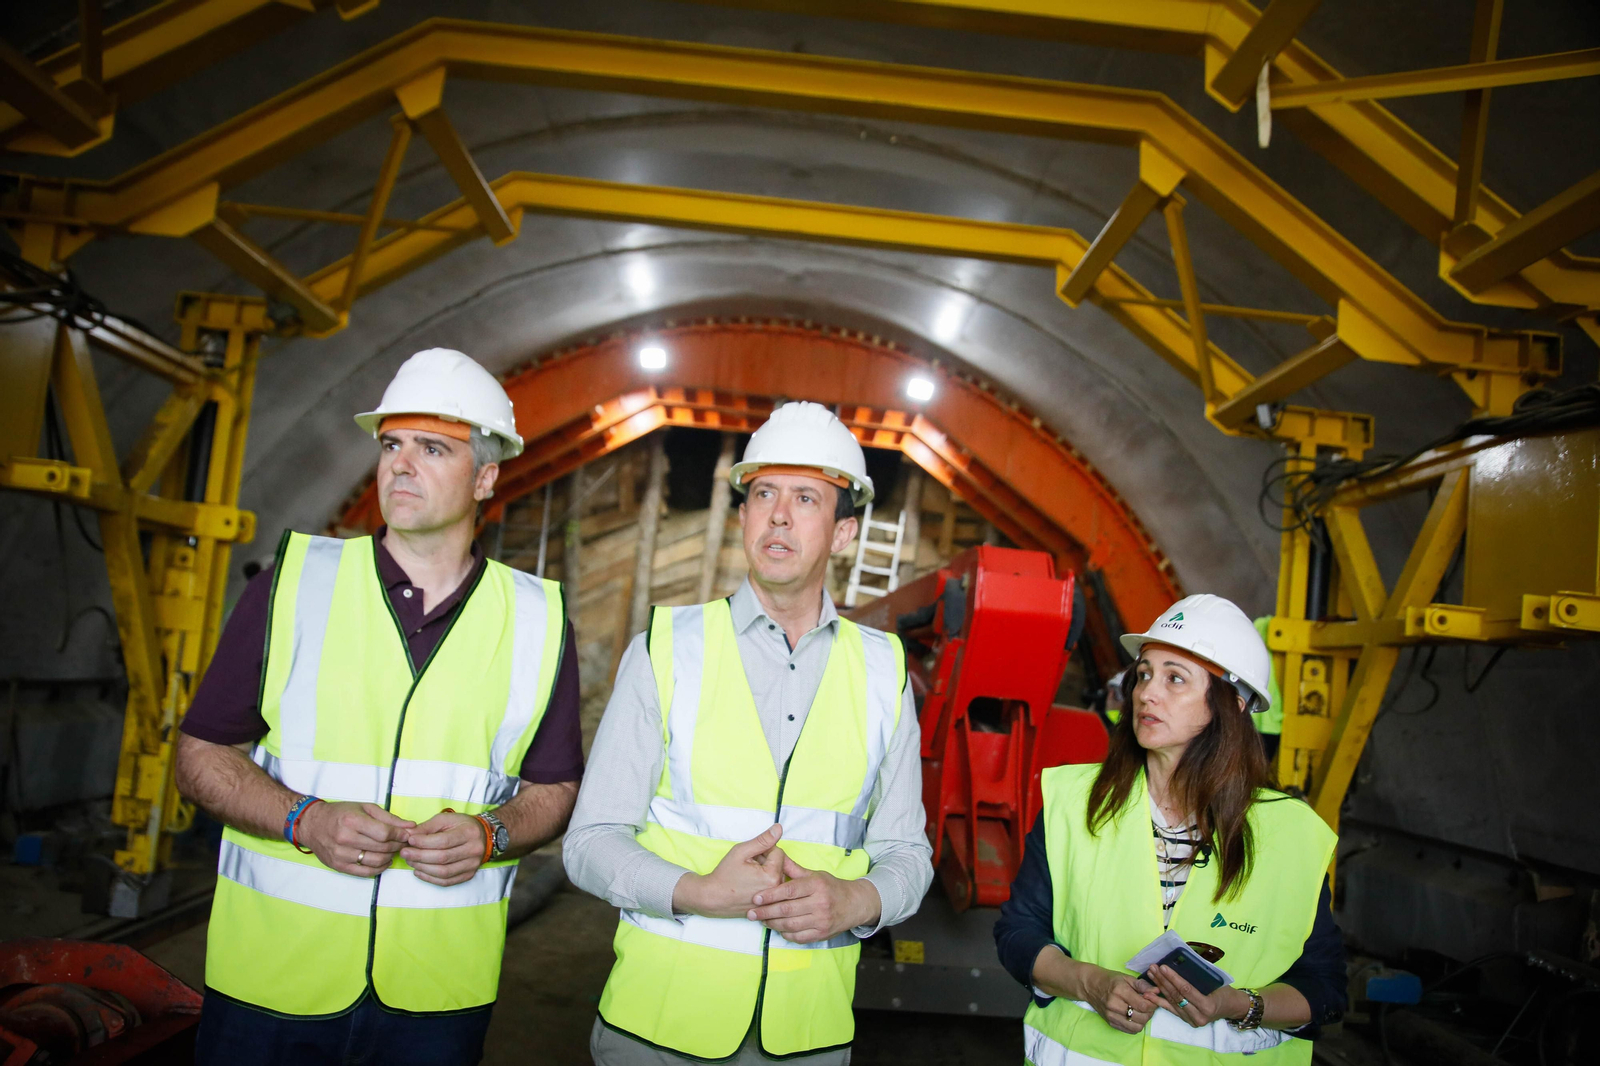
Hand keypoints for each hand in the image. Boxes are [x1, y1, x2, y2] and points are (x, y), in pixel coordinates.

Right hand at [297, 801, 414, 878]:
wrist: (312, 825)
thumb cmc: (340, 814)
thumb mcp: (365, 808)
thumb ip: (389, 818)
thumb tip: (411, 826)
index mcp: (352, 821)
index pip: (384, 833)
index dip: (400, 835)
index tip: (407, 834)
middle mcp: (345, 839)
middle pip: (382, 848)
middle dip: (397, 846)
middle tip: (402, 843)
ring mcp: (341, 855)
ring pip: (376, 861)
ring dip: (390, 857)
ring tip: (393, 850)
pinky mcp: (339, 866)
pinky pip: (365, 872)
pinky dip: (379, 868)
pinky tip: (384, 861)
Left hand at [401, 812, 492, 886]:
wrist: (483, 836)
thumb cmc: (462, 826)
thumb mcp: (446, 820)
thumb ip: (427, 827)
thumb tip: (409, 835)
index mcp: (469, 833)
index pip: (444, 841)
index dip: (424, 842)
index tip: (409, 840)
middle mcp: (473, 850)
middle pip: (443, 858)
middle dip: (419, 856)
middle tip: (404, 853)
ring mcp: (472, 865)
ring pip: (444, 872)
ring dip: (423, 868)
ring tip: (410, 862)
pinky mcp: (468, 875)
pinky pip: (446, 881)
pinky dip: (429, 878)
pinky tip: (419, 871)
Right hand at [673, 825, 785, 917]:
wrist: (713, 898)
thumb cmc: (725, 875)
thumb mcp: (741, 852)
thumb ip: (762, 840)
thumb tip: (779, 828)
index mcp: (772, 876)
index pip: (779, 852)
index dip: (765, 849)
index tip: (751, 855)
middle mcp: (777, 890)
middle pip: (780, 864)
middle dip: (767, 860)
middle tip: (749, 865)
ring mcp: (774, 900)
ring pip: (778, 875)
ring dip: (767, 870)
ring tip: (749, 875)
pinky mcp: (769, 905)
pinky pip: (774, 887)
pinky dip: (766, 882)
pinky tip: (752, 884)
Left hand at [746, 852, 879, 943]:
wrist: (854, 904)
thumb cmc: (830, 887)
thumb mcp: (814, 875)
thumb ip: (793, 869)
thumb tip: (775, 856)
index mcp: (816, 885)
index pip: (789, 891)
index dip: (770, 895)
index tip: (756, 898)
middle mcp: (820, 903)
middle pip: (787, 910)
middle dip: (766, 912)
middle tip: (751, 913)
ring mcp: (821, 921)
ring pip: (790, 925)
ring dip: (773, 924)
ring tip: (761, 920)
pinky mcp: (822, 934)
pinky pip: (798, 937)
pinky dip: (785, 934)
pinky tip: (777, 928)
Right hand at [1082, 965, 1160, 1033]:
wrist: (1090, 986)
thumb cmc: (1110, 980)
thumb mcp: (1127, 978)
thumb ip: (1143, 985)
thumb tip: (1157, 992)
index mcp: (1119, 991)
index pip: (1143, 1005)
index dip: (1153, 1004)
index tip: (1153, 1000)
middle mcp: (1114, 1005)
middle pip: (1141, 1017)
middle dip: (1150, 1013)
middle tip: (1149, 1006)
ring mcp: (1111, 1016)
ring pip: (1136, 1027)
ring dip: (1144, 1021)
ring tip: (1142, 1012)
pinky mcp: (1110, 1023)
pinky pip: (1129, 1030)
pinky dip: (1136, 1025)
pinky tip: (1135, 1016)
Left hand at [1148, 964, 1248, 1027]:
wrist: (1231, 1008)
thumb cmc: (1224, 992)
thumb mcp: (1216, 983)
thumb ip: (1199, 977)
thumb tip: (1180, 961)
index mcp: (1207, 1006)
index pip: (1186, 990)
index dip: (1173, 979)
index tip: (1163, 967)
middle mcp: (1199, 1016)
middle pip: (1176, 996)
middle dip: (1163, 981)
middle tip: (1153, 968)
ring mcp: (1191, 1020)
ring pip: (1172, 1001)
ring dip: (1159, 987)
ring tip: (1150, 974)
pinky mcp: (1186, 1020)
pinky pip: (1170, 1009)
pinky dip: (1158, 1001)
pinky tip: (1148, 994)